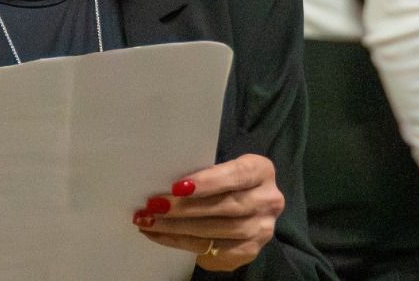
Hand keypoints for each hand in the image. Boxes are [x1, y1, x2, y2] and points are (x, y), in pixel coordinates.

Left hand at [132, 154, 284, 272]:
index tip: (176, 187)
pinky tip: (160, 235)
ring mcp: (262, 229)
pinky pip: (211, 250)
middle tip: (154, 206)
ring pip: (216, 231)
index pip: (236, 175)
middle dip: (184, 208)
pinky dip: (180, 242)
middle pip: (224, 207)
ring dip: (177, 227)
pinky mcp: (250, 251)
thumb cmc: (225, 179)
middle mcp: (269, 201)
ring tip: (150, 221)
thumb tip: (163, 181)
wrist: (246, 205)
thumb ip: (205, 172)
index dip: (207, 181)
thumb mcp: (223, 167)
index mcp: (262, 171)